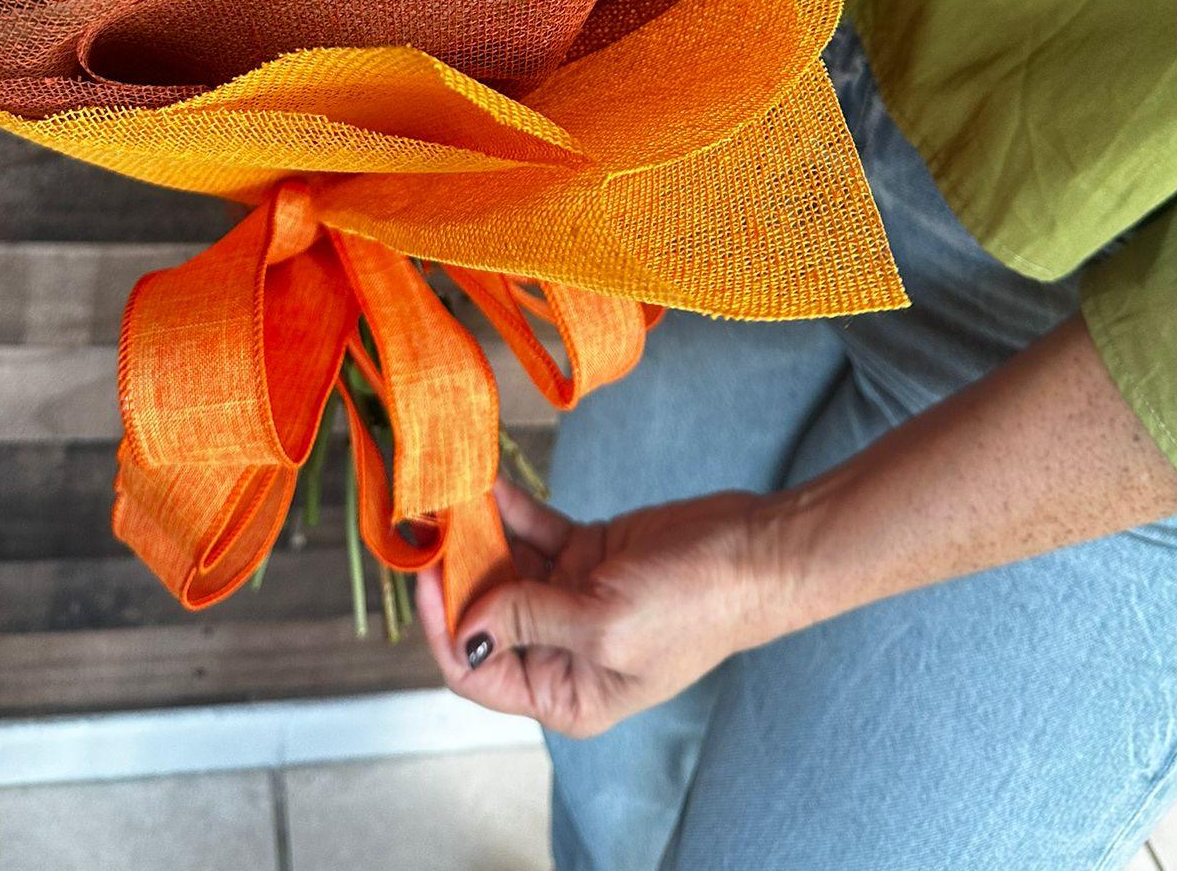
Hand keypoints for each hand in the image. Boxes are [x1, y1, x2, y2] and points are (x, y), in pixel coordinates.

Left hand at [414, 478, 792, 738]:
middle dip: (453, 569)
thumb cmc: (694, 605)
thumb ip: (527, 620)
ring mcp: (570, 597)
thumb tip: (464, 627)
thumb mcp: (603, 624)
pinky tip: (486, 483)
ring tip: (448, 490)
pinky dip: (507, 508)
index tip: (422, 572)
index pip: (476, 672)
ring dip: (476, 531)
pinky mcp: (586, 553)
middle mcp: (559, 650)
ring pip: (502, 565)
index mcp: (564, 693)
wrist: (754, 552)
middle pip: (482, 612)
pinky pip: (531, 531)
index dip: (442, 625)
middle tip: (426, 518)